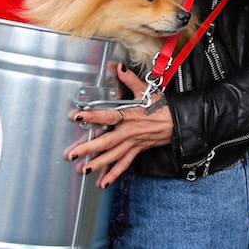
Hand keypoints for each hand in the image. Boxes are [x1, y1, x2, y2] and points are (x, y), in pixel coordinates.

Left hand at [67, 64, 172, 188]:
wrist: (177, 122)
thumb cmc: (161, 106)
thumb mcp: (146, 90)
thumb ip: (129, 79)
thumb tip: (118, 66)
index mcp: (129, 116)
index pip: (107, 116)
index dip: (91, 116)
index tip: (76, 117)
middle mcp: (128, 132)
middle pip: (106, 142)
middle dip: (87, 149)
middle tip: (71, 154)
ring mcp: (132, 143)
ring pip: (113, 156)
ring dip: (97, 164)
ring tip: (82, 171)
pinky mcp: (137, 151)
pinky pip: (124, 164)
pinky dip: (113, 174)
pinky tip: (103, 182)